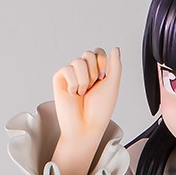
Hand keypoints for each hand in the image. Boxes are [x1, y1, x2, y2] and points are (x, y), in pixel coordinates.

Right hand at [51, 47, 121, 174]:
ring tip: (83, 93)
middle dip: (94, 71)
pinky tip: (73, 93)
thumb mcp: (113, 84)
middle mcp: (83, 72)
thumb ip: (115, 65)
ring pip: (78, 61)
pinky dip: (74, 82)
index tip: (102, 79)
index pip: (98, 52)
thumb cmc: (100, 110)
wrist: (86, 126)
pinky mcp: (60, 80)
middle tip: (92, 87)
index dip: (102, 62)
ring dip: (85, 79)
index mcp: (96, 72)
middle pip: (88, 53)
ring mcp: (71, 76)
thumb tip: (115, 48)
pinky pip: (67, 69)